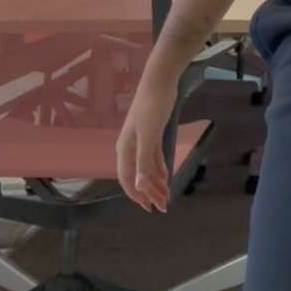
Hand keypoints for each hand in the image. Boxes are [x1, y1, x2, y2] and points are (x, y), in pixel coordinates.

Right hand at [115, 80, 175, 213]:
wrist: (159, 82)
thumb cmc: (152, 108)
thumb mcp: (148, 136)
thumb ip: (143, 162)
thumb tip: (139, 186)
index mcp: (125, 149)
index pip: (127, 178)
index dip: (136, 194)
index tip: (148, 207)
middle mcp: (130, 147)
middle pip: (138, 175)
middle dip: (149, 192)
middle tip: (162, 207)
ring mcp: (141, 141)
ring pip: (147, 167)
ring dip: (156, 182)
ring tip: (166, 197)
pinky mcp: (152, 134)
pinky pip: (154, 157)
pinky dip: (159, 168)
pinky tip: (166, 178)